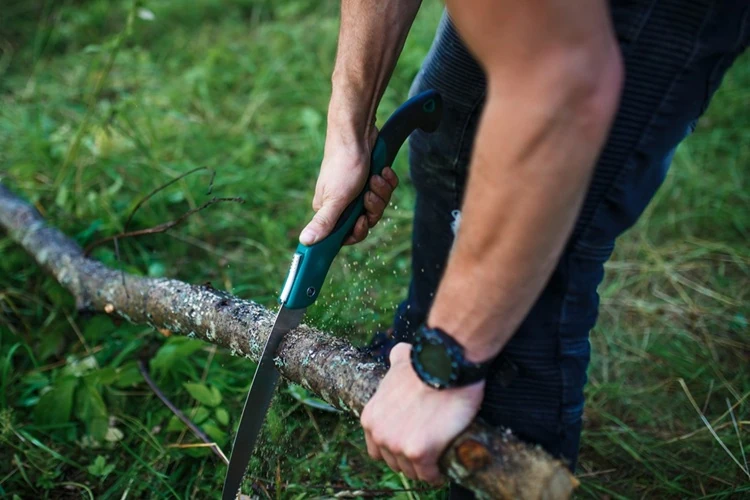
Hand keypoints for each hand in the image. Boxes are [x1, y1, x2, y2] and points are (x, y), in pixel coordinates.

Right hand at [299, 129, 398, 245]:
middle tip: (369, 194)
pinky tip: (382, 171)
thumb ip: (323, 223)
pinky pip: (385, 190)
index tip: (362, 220)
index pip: (346, 235)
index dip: (358, 230)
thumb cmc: (343, 166)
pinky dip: (386, 180)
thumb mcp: (335, 199)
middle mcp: (342, 202)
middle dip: (373, 208)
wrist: (356, 134)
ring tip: (375, 177)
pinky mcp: (370, 178)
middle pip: (366, 220)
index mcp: (329, 210)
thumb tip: (305, 242)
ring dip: (381, 192)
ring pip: (377, 205)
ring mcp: (358, 190)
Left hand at [361, 343, 484, 483]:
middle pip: (394, 462)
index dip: (395, 446)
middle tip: (428, 450)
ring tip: (438, 459)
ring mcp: (397, 444)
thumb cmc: (428, 363)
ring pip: (411, 471)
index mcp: (371, 417)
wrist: (445, 366)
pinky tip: (444, 467)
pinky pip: (428, 476)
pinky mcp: (418, 452)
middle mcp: (378, 433)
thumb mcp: (402, 361)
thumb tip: (400, 352)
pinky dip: (437, 474)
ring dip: (424, 468)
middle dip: (409, 458)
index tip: (411, 442)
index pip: (377, 448)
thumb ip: (396, 360)